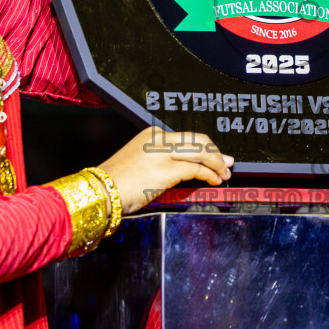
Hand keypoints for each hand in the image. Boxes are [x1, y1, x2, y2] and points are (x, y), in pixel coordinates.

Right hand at [98, 126, 233, 213]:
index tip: (217, 155)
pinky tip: (213, 180)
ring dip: (217, 164)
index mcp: (152, 136)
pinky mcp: (165, 170)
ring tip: (224, 174)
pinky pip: (196, 169)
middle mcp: (158, 139)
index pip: (187, 138)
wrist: (100, 192)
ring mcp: (162, 153)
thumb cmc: (117, 183)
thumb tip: (186, 170)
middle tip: (228, 162)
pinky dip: (209, 174)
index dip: (206, 147)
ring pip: (201, 152)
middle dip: (217, 152)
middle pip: (198, 140)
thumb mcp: (140, 163)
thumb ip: (162, 162)